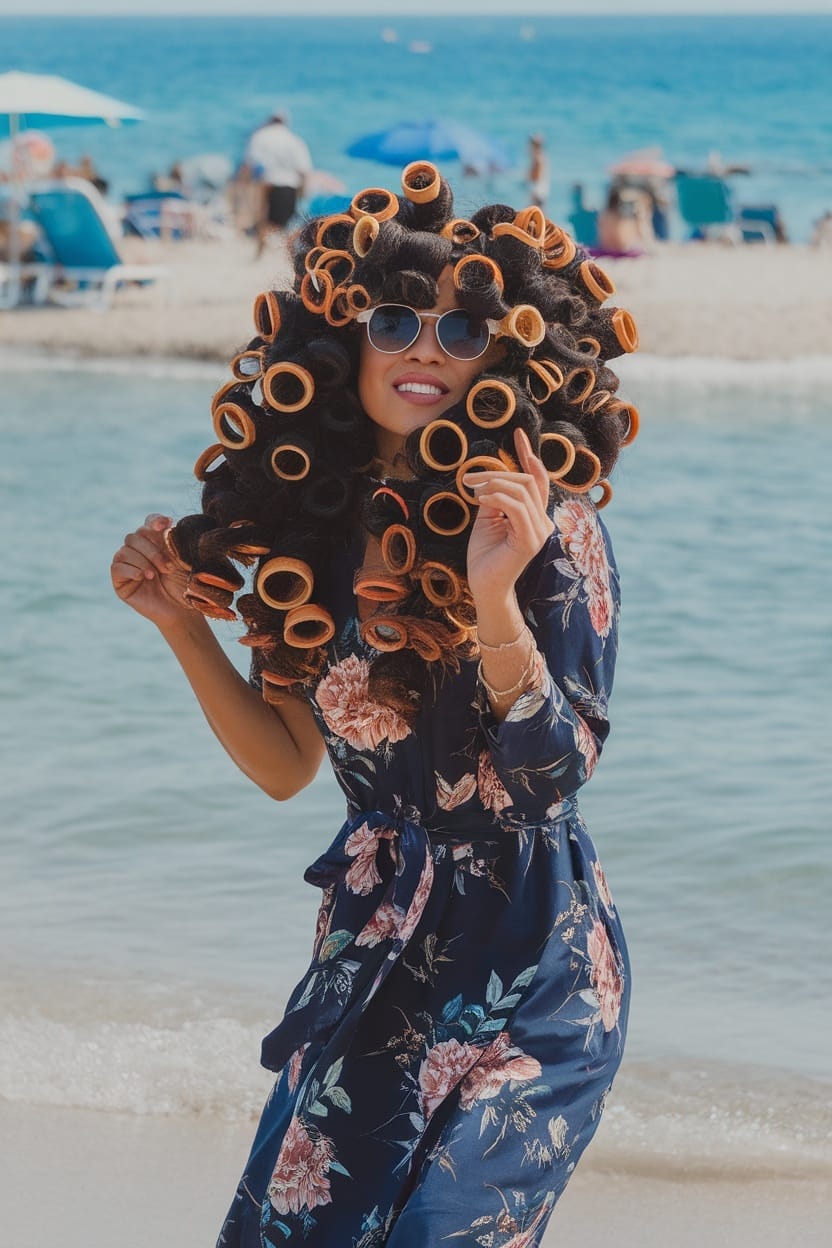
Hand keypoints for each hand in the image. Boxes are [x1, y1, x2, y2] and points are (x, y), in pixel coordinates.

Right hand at [110, 513, 193, 629]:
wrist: (182, 611)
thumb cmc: (185, 586)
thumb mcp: (183, 560)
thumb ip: (174, 540)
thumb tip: (167, 522)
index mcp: (156, 542)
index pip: (149, 522)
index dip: (154, 521)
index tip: (166, 525)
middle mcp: (140, 551)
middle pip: (136, 535)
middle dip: (153, 550)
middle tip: (168, 567)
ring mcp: (128, 565)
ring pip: (125, 550)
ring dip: (143, 561)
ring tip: (155, 575)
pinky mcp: (120, 581)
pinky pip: (117, 566)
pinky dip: (130, 569)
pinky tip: (143, 577)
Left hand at [463, 427, 552, 606]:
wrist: (484, 587)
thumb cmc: (485, 556)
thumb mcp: (487, 519)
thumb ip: (494, 498)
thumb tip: (490, 479)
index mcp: (535, 516)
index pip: (537, 480)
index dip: (529, 455)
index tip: (518, 434)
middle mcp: (543, 522)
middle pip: (528, 481)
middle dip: (498, 472)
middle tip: (468, 478)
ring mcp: (539, 531)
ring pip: (522, 490)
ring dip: (493, 483)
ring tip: (470, 488)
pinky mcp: (530, 540)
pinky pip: (516, 507)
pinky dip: (497, 497)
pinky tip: (480, 498)